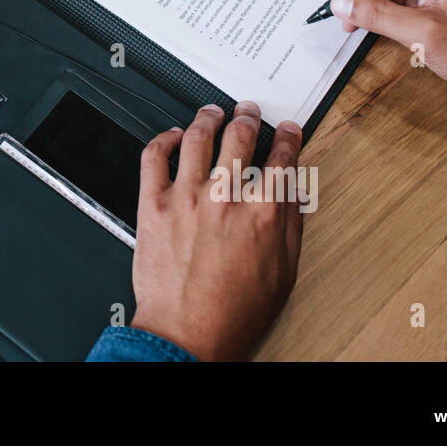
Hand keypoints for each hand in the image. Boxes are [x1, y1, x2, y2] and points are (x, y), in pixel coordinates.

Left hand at [131, 103, 304, 359]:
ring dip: (208, 118)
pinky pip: (154, 157)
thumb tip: (293, 196)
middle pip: (240, 138)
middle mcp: (224, 198)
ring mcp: (186, 197)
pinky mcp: (153, 204)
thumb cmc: (232, 313)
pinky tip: (172, 135)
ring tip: (212, 112)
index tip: (288, 131)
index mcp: (262, 213)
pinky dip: (163, 139)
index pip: (282, 159)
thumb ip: (289, 227)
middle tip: (249, 112)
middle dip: (249, 119)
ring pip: (198, 138)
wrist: (187, 333)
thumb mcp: (282, 273)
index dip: (288, 139)